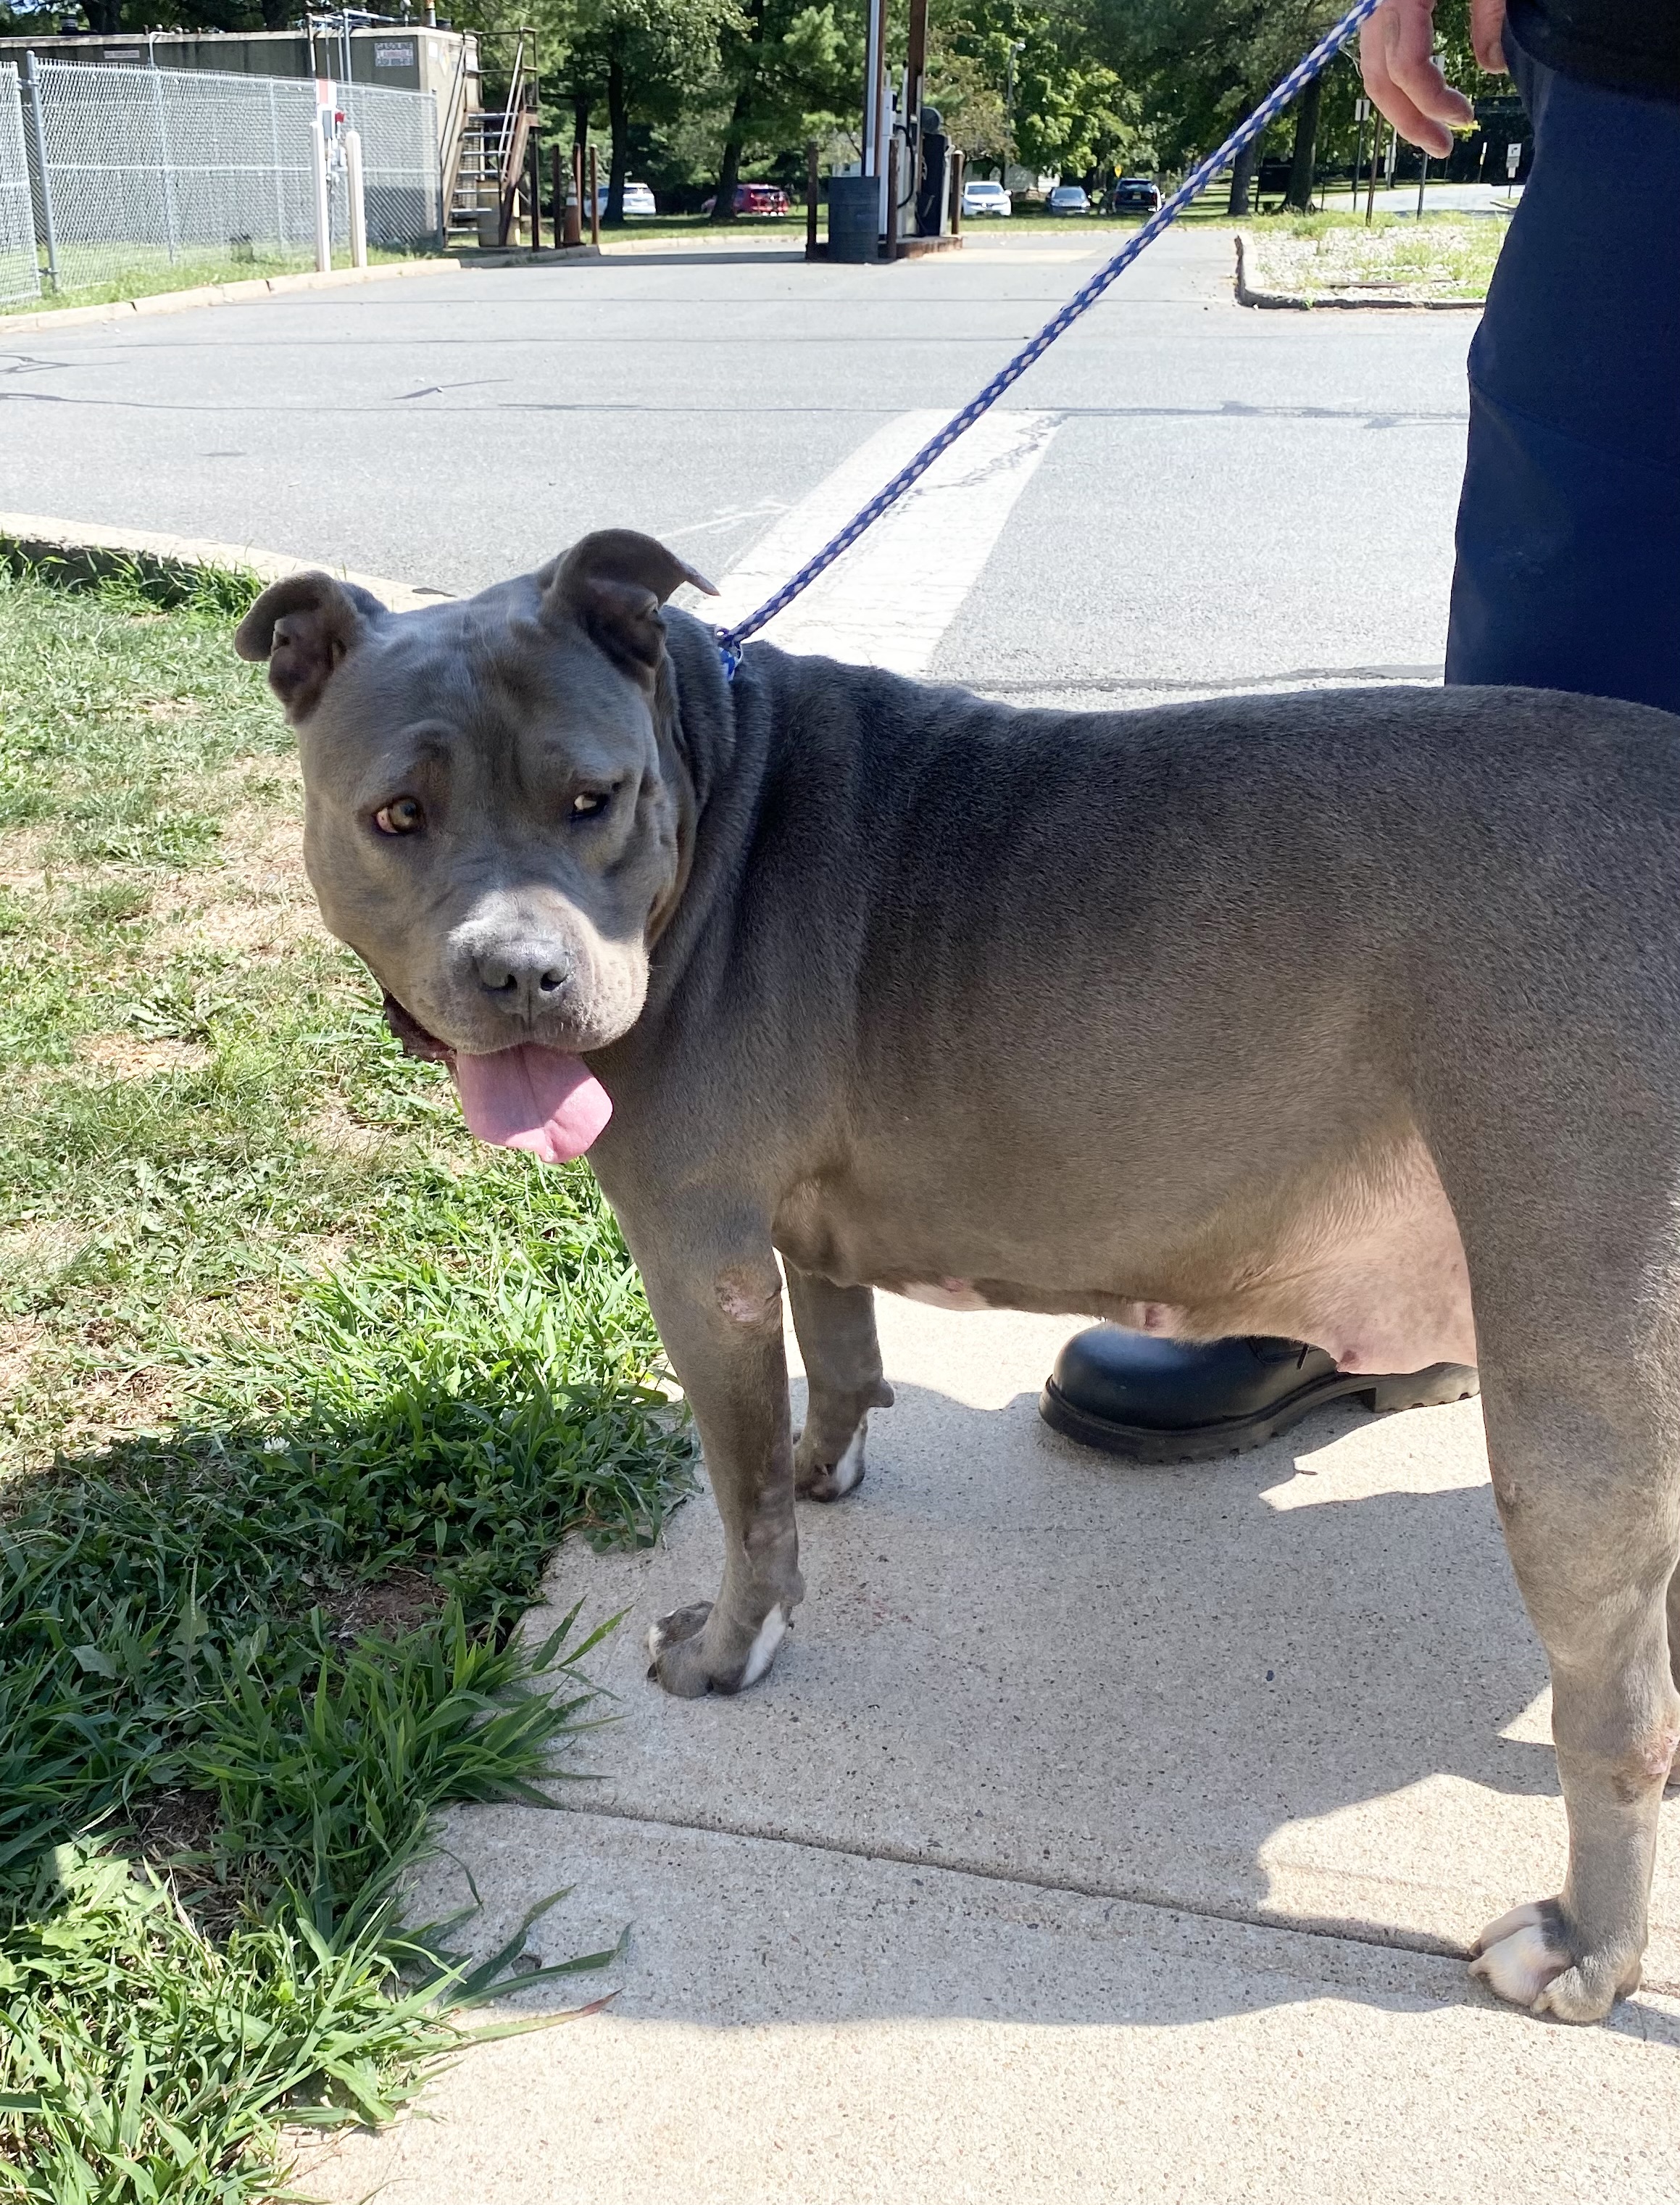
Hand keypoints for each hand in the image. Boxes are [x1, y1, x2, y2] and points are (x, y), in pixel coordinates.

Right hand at [1360, 0, 1506, 157]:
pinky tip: (1420, 96)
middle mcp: (1376, 6)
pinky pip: (1378, 51)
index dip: (1433, 101)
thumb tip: (1494, 67)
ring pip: (1374, 70)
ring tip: (1431, 131)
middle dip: (1410, 120)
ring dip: (1400, 106)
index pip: (1405, 67)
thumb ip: (1492, 14)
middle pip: (1380, 78)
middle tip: (1442, 147)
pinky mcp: (1377, 6)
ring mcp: (1371, 7)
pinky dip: (1396, 80)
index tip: (1465, 119)